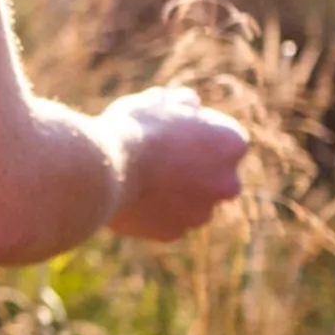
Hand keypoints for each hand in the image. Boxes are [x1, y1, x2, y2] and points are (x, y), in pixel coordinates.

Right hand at [102, 86, 250, 241]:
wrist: (103, 167)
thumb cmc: (133, 128)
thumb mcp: (158, 101)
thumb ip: (182, 104)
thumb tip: (189, 103)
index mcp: (231, 144)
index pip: (225, 140)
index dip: (199, 134)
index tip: (173, 130)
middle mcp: (227, 183)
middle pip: (214, 177)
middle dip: (194, 170)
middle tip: (159, 157)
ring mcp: (200, 212)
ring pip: (190, 202)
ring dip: (172, 193)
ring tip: (136, 176)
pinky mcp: (172, 233)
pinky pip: (164, 221)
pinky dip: (151, 212)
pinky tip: (128, 195)